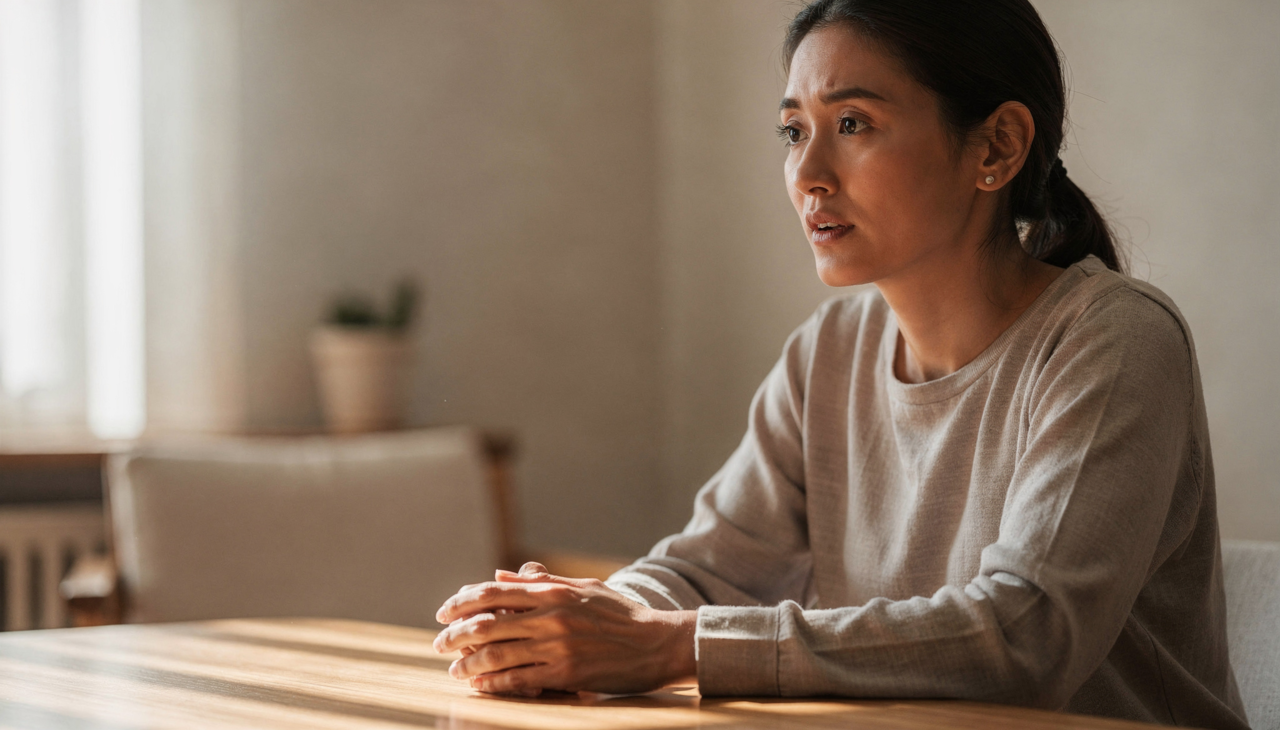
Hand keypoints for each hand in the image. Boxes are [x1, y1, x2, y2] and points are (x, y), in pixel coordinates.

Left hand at [432, 562, 696, 696]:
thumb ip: (540, 582)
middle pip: (486, 624)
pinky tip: (481, 686)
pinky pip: (519, 680)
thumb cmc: (619, 614)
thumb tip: (500, 575)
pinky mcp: (567, 673)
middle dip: (454, 636)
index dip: (460, 603)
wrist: (658, 643)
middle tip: (438, 645)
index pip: (492, 593)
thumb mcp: (581, 588)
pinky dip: (494, 684)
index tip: (442, 614)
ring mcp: (558, 646)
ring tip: (455, 670)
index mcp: (552, 591)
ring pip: (496, 655)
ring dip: (468, 665)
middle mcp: (551, 616)